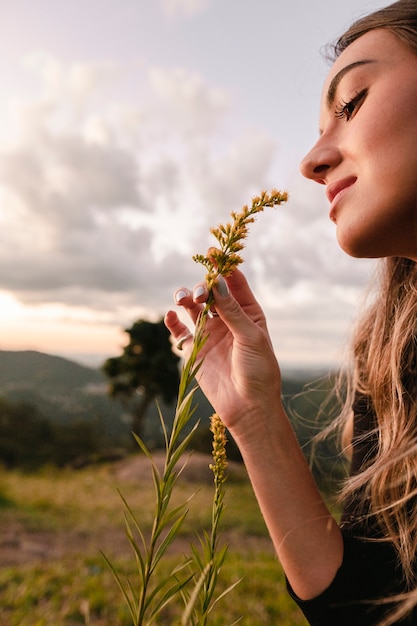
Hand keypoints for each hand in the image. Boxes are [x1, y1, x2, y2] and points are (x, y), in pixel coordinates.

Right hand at [165, 269, 282, 432]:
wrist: (248, 408)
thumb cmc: (259, 371)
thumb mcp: (250, 337)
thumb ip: (232, 310)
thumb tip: (217, 281)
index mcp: (248, 312)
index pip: (233, 282)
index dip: (223, 266)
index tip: (212, 253)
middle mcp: (227, 319)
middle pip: (210, 291)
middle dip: (202, 286)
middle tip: (199, 294)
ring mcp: (209, 333)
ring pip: (192, 307)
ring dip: (185, 298)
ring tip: (182, 299)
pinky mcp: (194, 349)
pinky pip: (179, 330)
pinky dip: (172, 321)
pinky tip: (170, 316)